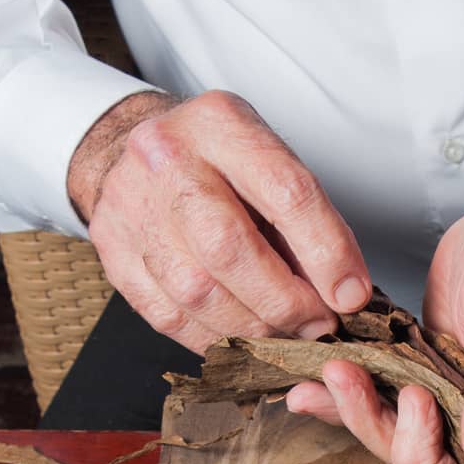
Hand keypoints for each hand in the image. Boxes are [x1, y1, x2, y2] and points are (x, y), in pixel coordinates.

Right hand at [67, 90, 370, 350]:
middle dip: (284, 301)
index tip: (351, 297)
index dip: (326, 252)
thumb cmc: (215, 161)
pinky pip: (168, 316)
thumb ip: (304, 219)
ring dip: (253, 328)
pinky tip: (243, 339)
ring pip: (195, 291)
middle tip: (318, 326)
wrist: (130, 153)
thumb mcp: (264, 161)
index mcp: (220, 124)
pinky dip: (215, 339)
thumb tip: (345, 294)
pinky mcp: (112, 254)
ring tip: (284, 336)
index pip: (284, 191)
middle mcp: (166, 159)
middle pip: (228, 247)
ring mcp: (129, 207)